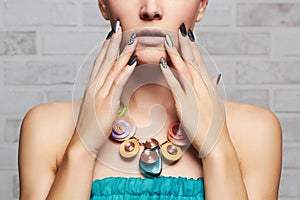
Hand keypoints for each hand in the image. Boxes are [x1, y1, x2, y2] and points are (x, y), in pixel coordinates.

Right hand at [75, 27, 137, 157]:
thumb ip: (102, 97)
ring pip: (111, 69)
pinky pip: (117, 84)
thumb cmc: (89, 129)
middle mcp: (94, 88)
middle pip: (104, 61)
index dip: (106, 49)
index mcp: (91, 88)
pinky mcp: (107, 104)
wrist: (81, 145)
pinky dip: (124, 71)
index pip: (99, 64)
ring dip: (122, 53)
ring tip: (130, 40)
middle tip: (119, 29)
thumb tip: (111, 91)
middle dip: (112, 44)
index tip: (112, 37)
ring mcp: (100, 95)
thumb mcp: (95, 109)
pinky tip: (131, 62)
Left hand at [160, 26, 225, 157]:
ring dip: (175, 54)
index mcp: (209, 88)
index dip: (194, 48)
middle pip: (193, 62)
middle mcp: (203, 88)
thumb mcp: (215, 106)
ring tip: (168, 41)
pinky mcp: (186, 105)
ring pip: (184, 70)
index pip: (200, 63)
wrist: (217, 144)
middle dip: (186, 45)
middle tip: (180, 30)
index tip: (189, 36)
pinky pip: (176, 86)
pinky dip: (169, 73)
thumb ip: (211, 92)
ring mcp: (195, 95)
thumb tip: (212, 79)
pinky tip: (163, 63)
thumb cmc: (216, 128)